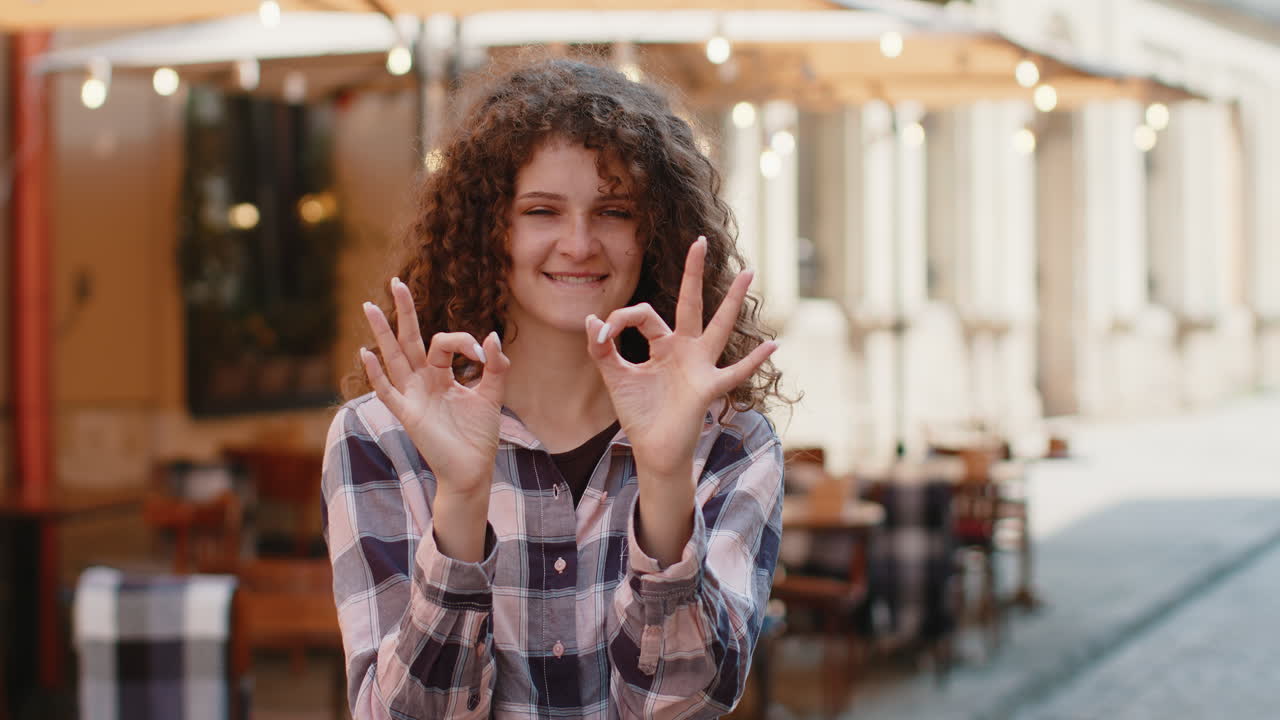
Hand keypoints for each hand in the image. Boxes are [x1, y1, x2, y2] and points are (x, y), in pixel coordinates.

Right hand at [360, 277, 509, 501]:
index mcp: (442, 375)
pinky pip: (387, 391)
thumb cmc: (479, 436)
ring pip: (393, 358)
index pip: (443, 342)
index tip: (482, 354)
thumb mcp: (492, 395)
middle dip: (403, 311)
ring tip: (368, 306)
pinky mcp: (408, 415)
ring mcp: (412, 396)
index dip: (463, 341)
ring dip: (381, 333)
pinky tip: (366, 353)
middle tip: (395, 281)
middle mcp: (423, 381)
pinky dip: (376, 373)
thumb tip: (489, 335)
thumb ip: (495, 366)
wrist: (472, 470)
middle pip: (409, 339)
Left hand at [585, 237, 777, 478]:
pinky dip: (753, 361)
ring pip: (719, 326)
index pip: (644, 314)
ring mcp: (700, 366)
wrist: (653, 449)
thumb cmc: (639, 414)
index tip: (601, 336)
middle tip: (700, 240)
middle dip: (694, 272)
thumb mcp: (615, 378)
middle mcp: (685, 349)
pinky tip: (773, 344)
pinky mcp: (707, 388)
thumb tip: (592, 320)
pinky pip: (734, 372)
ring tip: (748, 273)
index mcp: (662, 344)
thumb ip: (602, 350)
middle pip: (691, 303)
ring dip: (732, 301)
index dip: (620, 319)